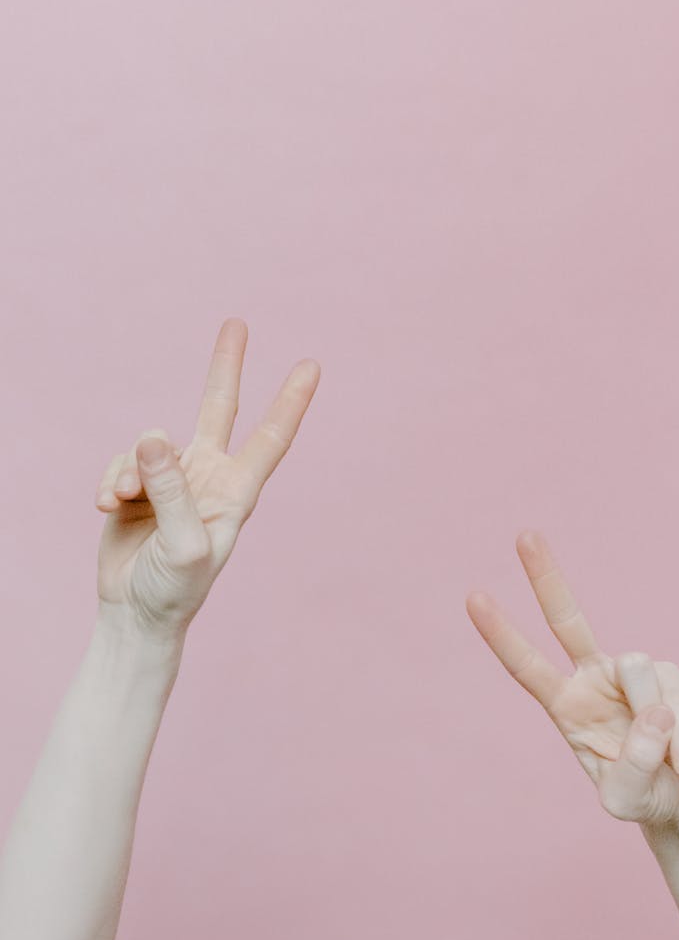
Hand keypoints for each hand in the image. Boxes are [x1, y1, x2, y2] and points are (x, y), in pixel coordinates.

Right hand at [95, 317, 319, 643]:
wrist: (134, 616)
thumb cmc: (174, 590)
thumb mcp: (183, 544)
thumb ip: (171, 489)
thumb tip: (153, 435)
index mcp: (236, 491)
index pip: (271, 437)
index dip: (291, 401)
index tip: (312, 366)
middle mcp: (208, 477)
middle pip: (218, 409)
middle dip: (226, 367)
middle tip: (237, 324)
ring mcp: (172, 479)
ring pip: (149, 444)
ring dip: (131, 470)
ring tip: (122, 502)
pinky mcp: (138, 486)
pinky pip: (122, 462)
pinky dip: (110, 481)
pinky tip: (106, 506)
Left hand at [466, 530, 678, 826]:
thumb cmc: (642, 795)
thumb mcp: (624, 799)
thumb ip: (633, 764)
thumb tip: (653, 709)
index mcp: (565, 704)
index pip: (526, 665)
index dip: (501, 633)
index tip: (473, 596)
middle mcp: (594, 677)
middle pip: (567, 619)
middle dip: (546, 576)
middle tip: (524, 534)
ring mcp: (633, 673)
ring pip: (637, 670)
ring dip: (655, 723)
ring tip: (667, 761)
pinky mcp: (672, 677)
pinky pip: (675, 694)